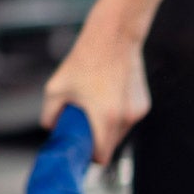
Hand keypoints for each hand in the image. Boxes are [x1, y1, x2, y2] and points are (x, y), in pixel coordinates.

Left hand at [41, 20, 150, 165]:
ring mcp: (137, 111)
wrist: (113, 36)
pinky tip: (107, 97)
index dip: (89, 157)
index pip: (101, 157)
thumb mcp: (56, 87)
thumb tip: (51, 129)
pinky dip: (117, 115)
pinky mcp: (144, 104)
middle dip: (96, 140)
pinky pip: (127, 119)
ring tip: (94, 106)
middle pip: (110, 145)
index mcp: (105, 118)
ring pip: (120, 133)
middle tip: (82, 125)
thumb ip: (49, 114)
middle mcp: (126, 118)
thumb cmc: (85, 60)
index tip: (80, 150)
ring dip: (107, 128)